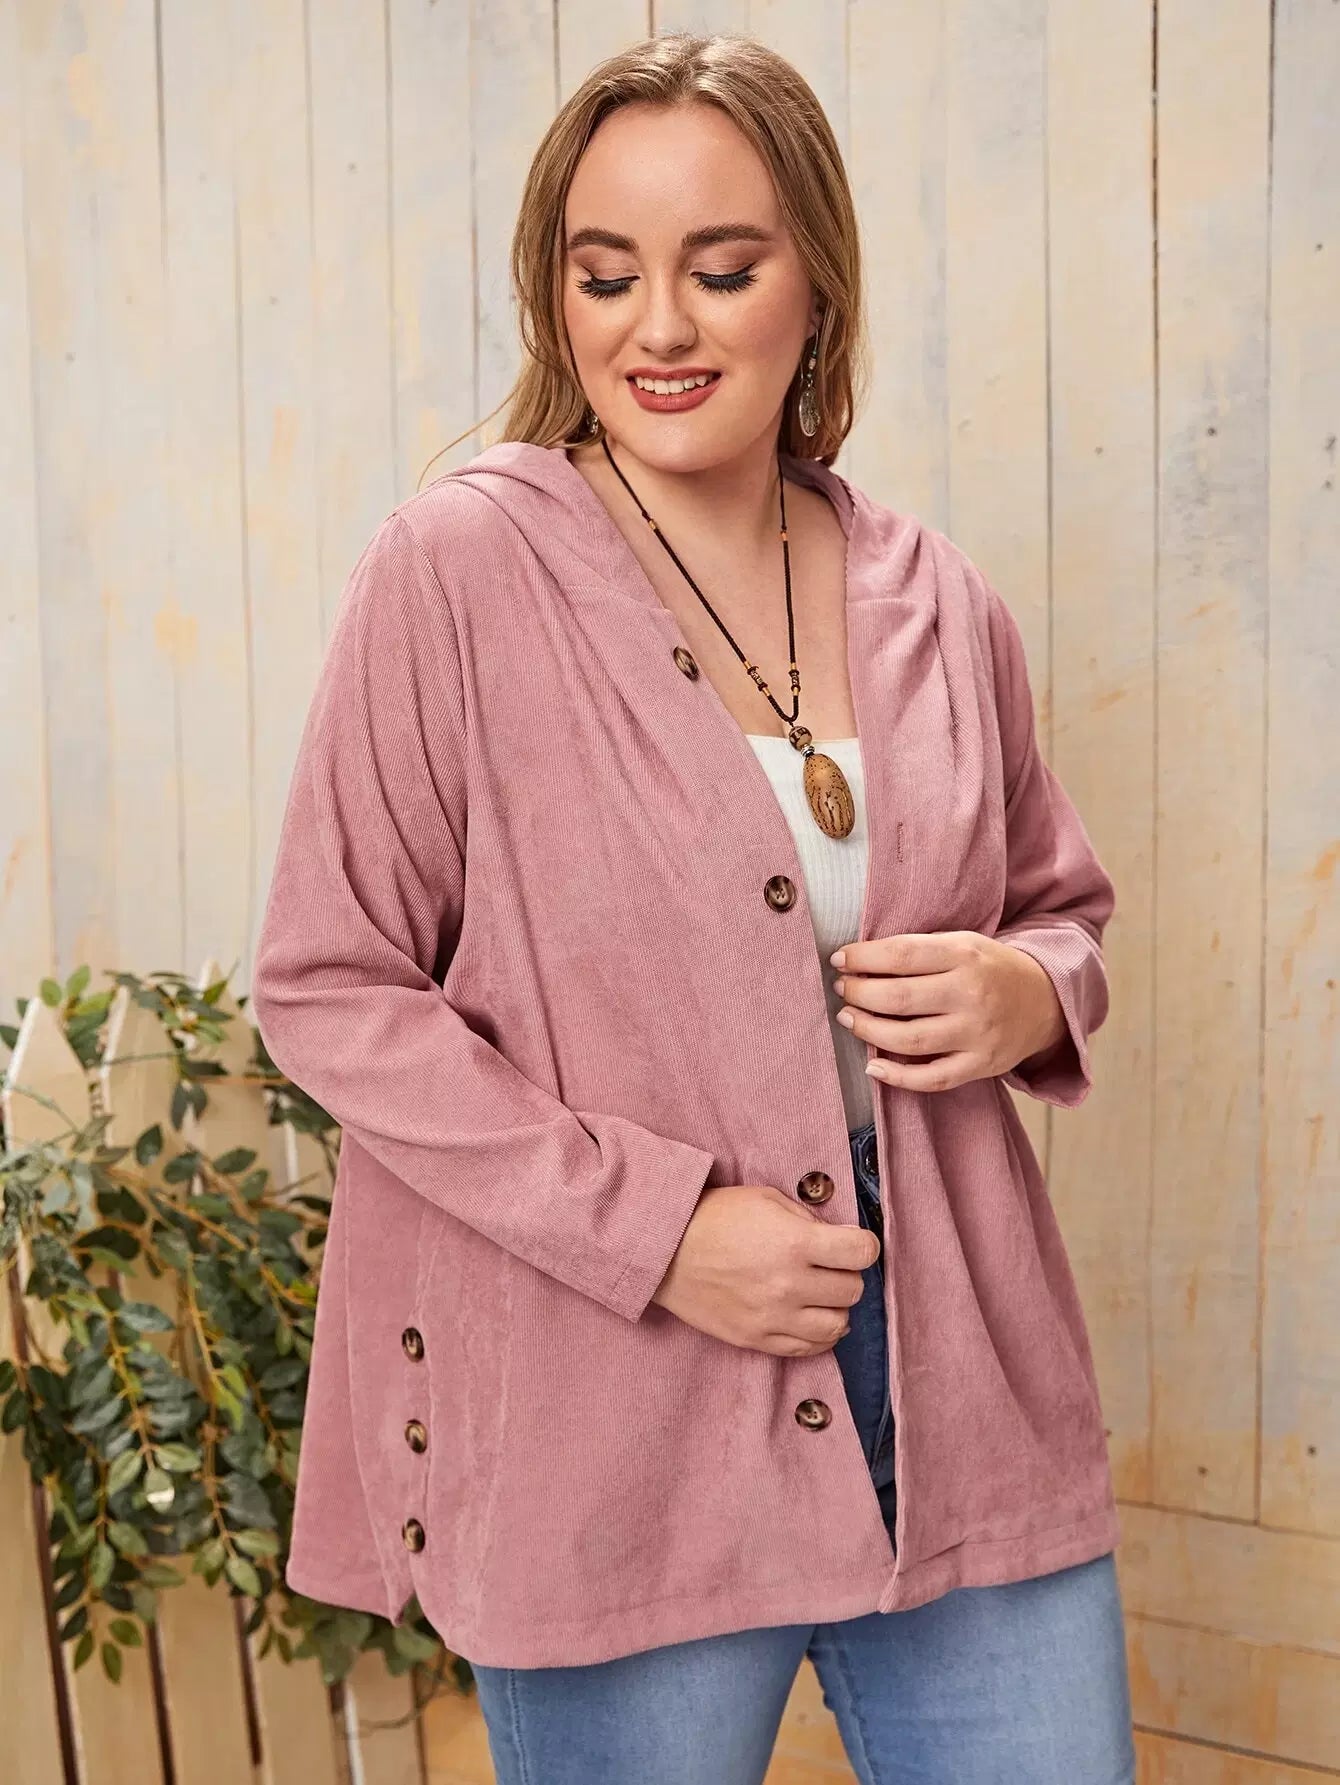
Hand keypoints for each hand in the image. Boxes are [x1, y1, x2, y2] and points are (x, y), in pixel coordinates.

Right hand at [650, 1182, 879, 1354]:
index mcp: (795, 1243)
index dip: (863, 1246)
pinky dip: (820, 1335)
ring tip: (821, 1294)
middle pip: (852, 1290)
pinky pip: (808, 1348)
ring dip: (836, 1307)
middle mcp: (789, 1285)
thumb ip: (808, 1219)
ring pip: (837, 1325)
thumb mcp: (766, 1199)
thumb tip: (839, 1238)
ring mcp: (773, 1317)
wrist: (665, 1249)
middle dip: (847, 1274)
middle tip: (830, 1265)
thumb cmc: (715, 1217)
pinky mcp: (757, 1339)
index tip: (854, 1244)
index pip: (862, 1253)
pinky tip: (810, 1318)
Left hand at [829, 930, 1066, 1093]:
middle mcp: (972, 994)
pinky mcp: (981, 1065)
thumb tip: (860, 961)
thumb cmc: (989, 969)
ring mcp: (977, 1033)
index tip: (839, 959)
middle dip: (859, 993)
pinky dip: (896, 1076)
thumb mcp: (962, 943)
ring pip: (909, 1039)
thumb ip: (919, 950)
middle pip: (899, 998)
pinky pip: (932, 1078)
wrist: (1044, 1001)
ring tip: (849, 1019)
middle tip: (842, 990)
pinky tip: (872, 1065)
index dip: (863, 957)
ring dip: (868, 1030)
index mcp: (965, 955)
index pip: (902, 954)